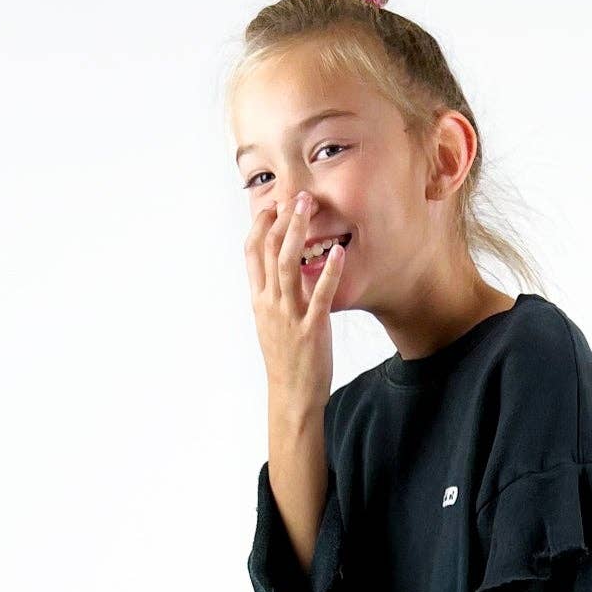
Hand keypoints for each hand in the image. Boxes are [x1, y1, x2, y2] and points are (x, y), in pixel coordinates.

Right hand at [245, 189, 344, 402]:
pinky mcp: (311, 329)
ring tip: (310, 208)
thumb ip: (273, 294)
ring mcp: (289, 316)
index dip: (261, 223)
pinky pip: (320, 295)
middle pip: (269, 250)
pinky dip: (329, 271)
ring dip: (299, 232)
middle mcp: (270, 303)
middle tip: (298, 196)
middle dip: (282, 219)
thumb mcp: (271, 322)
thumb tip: (280, 268)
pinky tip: (339, 252)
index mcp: (259, 299)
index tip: (274, 204)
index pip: (251, 252)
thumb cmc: (285, 358)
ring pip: (288, 265)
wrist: (291, 395)